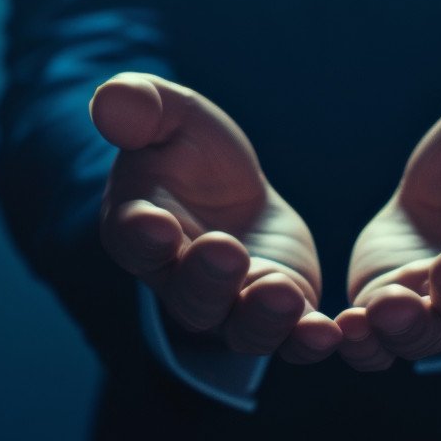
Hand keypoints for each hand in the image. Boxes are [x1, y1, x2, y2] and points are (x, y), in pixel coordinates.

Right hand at [90, 72, 341, 362]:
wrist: (232, 187)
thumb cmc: (190, 150)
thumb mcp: (171, 116)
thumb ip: (142, 107)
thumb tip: (111, 99)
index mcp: (139, 228)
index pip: (133, 240)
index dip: (142, 236)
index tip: (156, 224)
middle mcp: (179, 281)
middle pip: (189, 296)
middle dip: (207, 278)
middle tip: (226, 251)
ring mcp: (230, 306)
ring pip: (240, 328)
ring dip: (260, 318)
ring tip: (283, 296)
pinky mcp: (279, 315)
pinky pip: (289, 339)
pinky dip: (305, 341)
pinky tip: (328, 334)